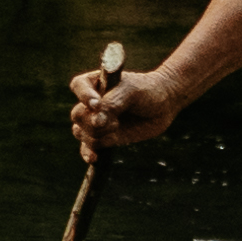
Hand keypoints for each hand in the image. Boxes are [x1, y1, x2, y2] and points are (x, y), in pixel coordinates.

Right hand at [73, 57, 189, 158]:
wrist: (164, 104)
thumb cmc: (147, 90)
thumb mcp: (131, 91)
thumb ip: (112, 104)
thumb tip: (95, 122)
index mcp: (95, 83)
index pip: (78, 86)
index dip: (84, 97)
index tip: (97, 105)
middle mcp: (91, 103)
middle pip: (77, 115)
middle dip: (92, 122)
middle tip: (115, 121)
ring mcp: (96, 121)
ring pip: (81, 132)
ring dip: (96, 135)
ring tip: (117, 128)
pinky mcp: (104, 137)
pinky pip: (88, 147)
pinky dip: (88, 152)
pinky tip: (94, 158)